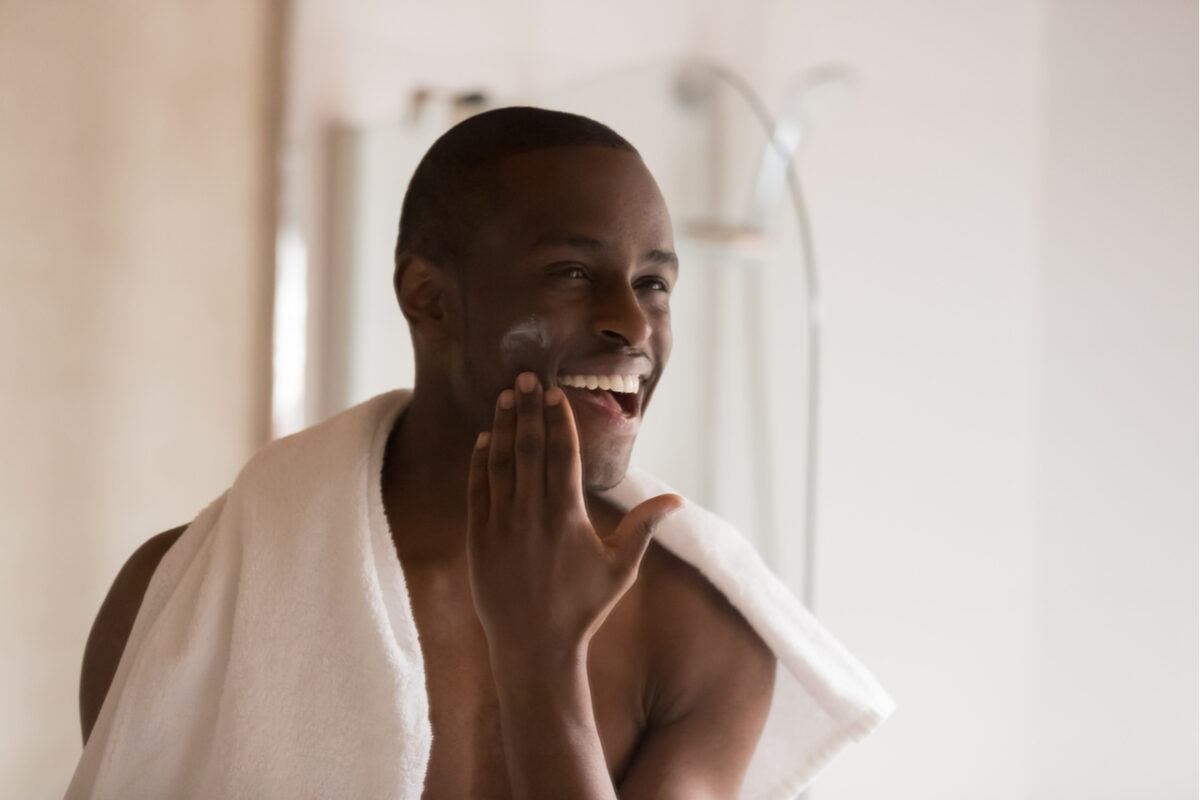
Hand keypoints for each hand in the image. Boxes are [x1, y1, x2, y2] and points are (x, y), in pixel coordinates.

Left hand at [466, 372, 681, 668]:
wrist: (534, 646)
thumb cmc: (584, 607)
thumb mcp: (620, 567)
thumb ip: (643, 526)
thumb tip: (676, 499)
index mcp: (567, 515)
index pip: (562, 453)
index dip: (558, 419)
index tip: (554, 392)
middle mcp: (531, 514)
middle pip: (529, 448)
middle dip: (529, 409)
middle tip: (525, 376)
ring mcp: (500, 524)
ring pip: (500, 463)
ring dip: (503, 427)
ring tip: (506, 397)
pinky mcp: (478, 539)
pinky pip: (477, 490)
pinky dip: (480, 462)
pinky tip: (485, 439)